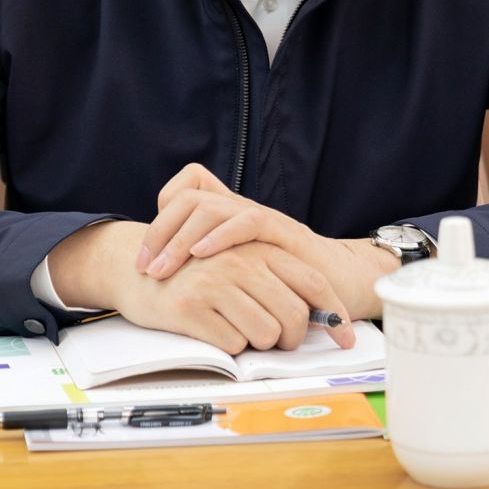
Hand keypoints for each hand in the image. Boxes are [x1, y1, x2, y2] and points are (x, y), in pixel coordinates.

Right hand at [45, 220, 356, 352]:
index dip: (335, 316)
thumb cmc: (195, 273)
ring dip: (256, 345)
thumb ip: (274, 280)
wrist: (135, 269)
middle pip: (293, 317)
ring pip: (265, 335)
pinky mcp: (191, 308)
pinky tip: (211, 331)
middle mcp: (240, 262)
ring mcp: (215, 284)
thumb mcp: (238, 263)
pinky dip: (227, 348)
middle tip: (278, 344)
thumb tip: (318, 318)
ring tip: (236, 331)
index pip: (313, 284)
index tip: (347, 341)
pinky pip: (231, 345)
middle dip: (290, 340)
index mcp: (258, 249)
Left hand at [136, 164, 395, 322]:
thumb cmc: (291, 289)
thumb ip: (214, 276)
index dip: (159, 222)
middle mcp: (243, 212)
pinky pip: (249, 221)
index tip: (142, 261)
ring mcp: (264, 219)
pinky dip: (221, 235)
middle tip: (145, 267)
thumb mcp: (243, 280)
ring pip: (211, 207)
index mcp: (229, 219)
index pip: (185, 195)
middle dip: (160, 232)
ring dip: (181, 237)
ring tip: (163, 267)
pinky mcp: (286, 233)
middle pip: (189, 197)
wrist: (345, 285)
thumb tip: (168, 293)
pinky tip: (202, 254)